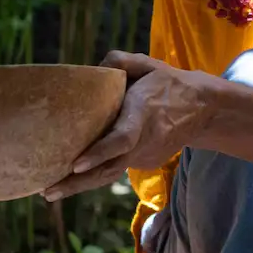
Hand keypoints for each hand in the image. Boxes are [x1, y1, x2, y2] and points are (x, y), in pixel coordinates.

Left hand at [42, 50, 214, 199]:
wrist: (203, 109)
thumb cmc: (170, 83)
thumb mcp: (148, 64)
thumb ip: (119, 61)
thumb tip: (92, 70)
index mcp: (143, 113)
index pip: (121, 139)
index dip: (99, 153)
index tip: (76, 165)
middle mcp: (144, 140)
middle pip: (109, 168)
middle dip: (78, 182)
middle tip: (49, 190)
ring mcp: (145, 156)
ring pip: (110, 173)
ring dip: (80, 184)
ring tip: (50, 191)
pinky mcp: (144, 163)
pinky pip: (116, 168)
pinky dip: (95, 172)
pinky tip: (71, 176)